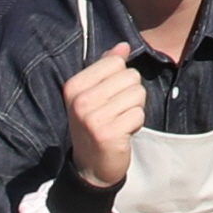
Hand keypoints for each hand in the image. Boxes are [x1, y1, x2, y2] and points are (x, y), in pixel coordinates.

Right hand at [61, 42, 145, 189]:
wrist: (91, 166)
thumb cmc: (96, 124)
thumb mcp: (95, 94)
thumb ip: (107, 68)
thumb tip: (122, 46)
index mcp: (74, 86)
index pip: (115, 62)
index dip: (120, 79)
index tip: (108, 98)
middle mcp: (80, 101)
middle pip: (131, 77)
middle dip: (131, 94)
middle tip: (116, 112)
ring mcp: (92, 118)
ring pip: (138, 94)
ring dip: (134, 109)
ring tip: (119, 122)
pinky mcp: (108, 133)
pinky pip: (139, 114)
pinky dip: (136, 124)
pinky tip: (122, 134)